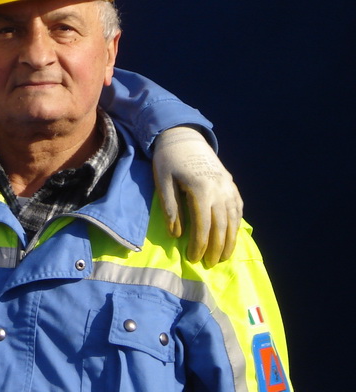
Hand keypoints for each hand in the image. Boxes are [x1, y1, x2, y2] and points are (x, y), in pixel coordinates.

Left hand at [152, 126, 242, 266]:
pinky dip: (236, 224)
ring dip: (230, 241)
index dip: (199, 245)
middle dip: (216, 249)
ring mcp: (228, 186)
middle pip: (222, 226)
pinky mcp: (231, 184)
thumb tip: (176, 235)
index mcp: (201, 189)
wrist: (184, 136)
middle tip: (209, 265)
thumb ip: (170, 207)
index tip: (193, 259)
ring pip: (233, 220)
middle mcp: (220, 190)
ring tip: (223, 258)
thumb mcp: (162, 181)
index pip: (203, 225)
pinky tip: (233, 235)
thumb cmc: (168, 159)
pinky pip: (238, 208)